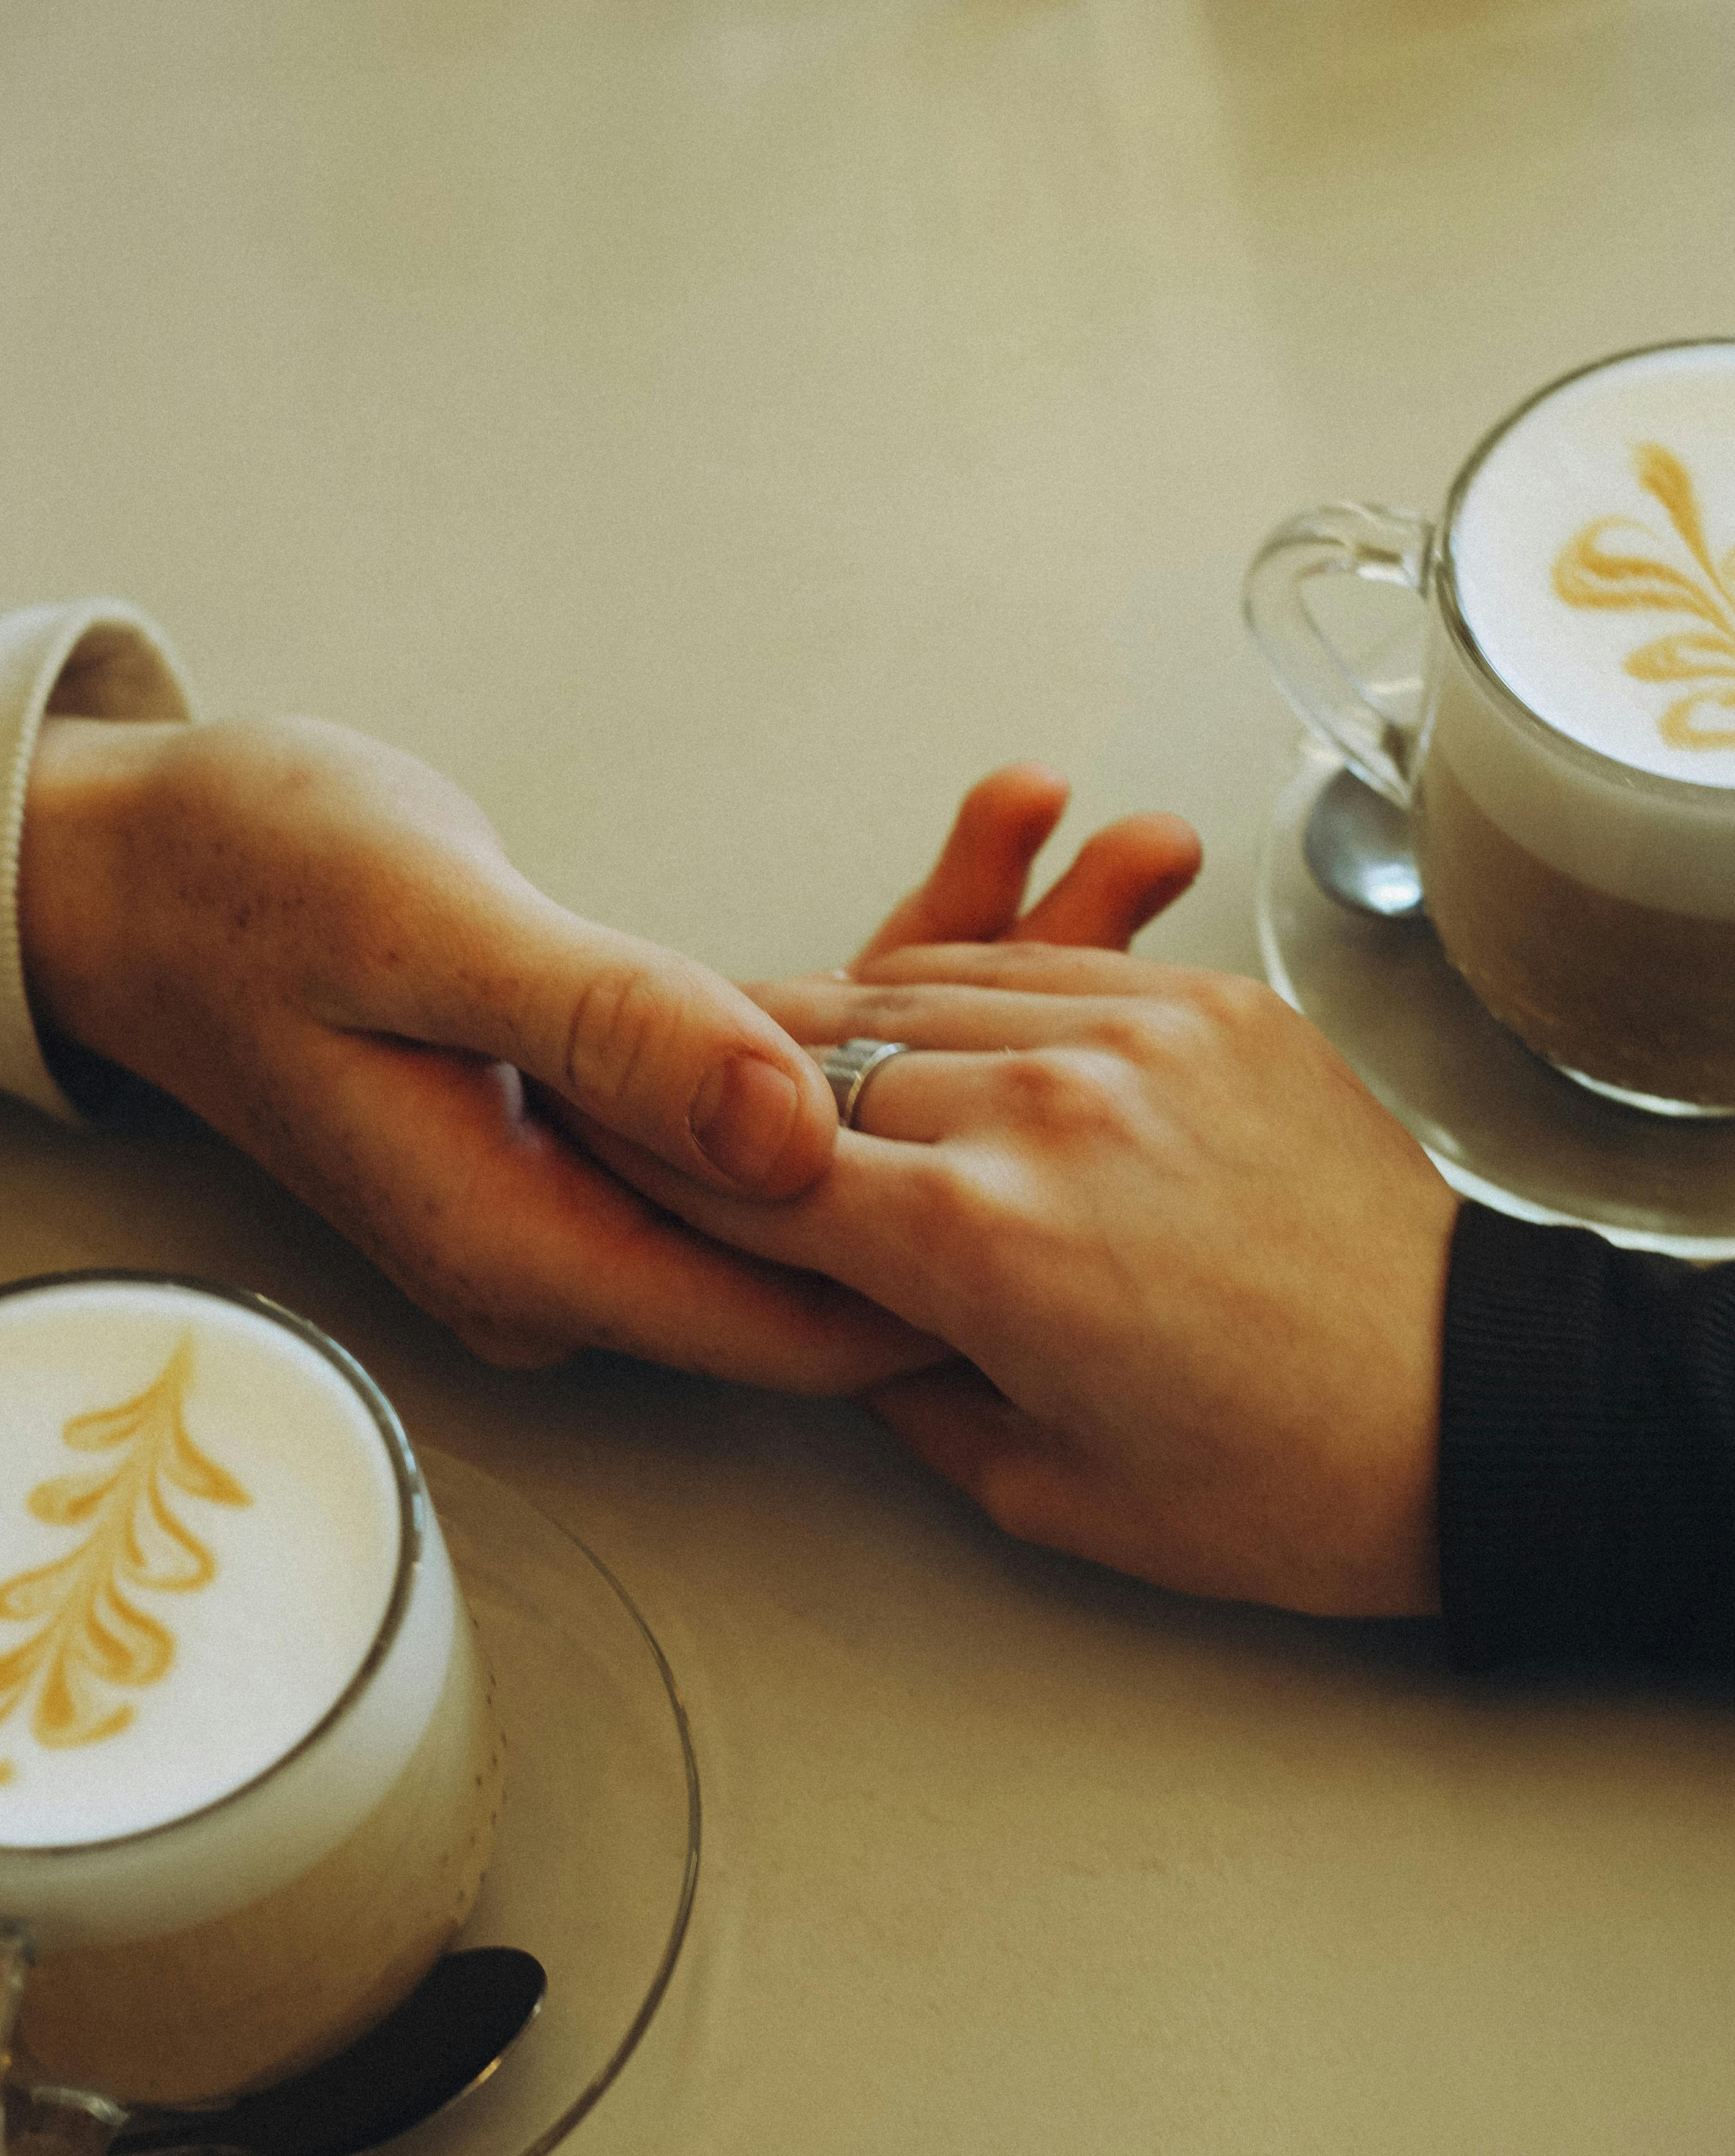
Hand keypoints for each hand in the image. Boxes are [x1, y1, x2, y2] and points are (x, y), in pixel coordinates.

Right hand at [18, 720, 1195, 1381]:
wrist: (146, 871)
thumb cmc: (247, 891)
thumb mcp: (420, 937)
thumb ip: (609, 1036)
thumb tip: (790, 1131)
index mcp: (543, 1247)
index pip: (803, 1309)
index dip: (969, 1262)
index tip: (1127, 1176)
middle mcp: (595, 1243)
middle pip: (854, 1221)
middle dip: (1017, 1105)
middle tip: (1167, 934)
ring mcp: (613, 1185)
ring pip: (846, 1131)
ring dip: (987, 995)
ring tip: (1130, 845)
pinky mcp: (625, 1109)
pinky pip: (794, 1067)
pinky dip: (895, 964)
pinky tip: (998, 848)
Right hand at [569, 944, 1459, 1615]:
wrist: (1478, 1412)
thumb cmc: (1290, 1482)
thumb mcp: (1049, 1492)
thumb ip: (907, 1393)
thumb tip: (845, 1330)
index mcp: (980, 1245)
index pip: (757, 1174)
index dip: (662, 1162)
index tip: (606, 1151)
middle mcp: (1042, 1110)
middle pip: (816, 1061)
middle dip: (732, 1086)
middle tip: (669, 1092)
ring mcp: (1134, 1036)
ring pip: (917, 992)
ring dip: (834, 1026)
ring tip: (781, 1056)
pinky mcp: (1211, 1006)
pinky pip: (1039, 968)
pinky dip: (964, 991)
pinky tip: (930, 1024)